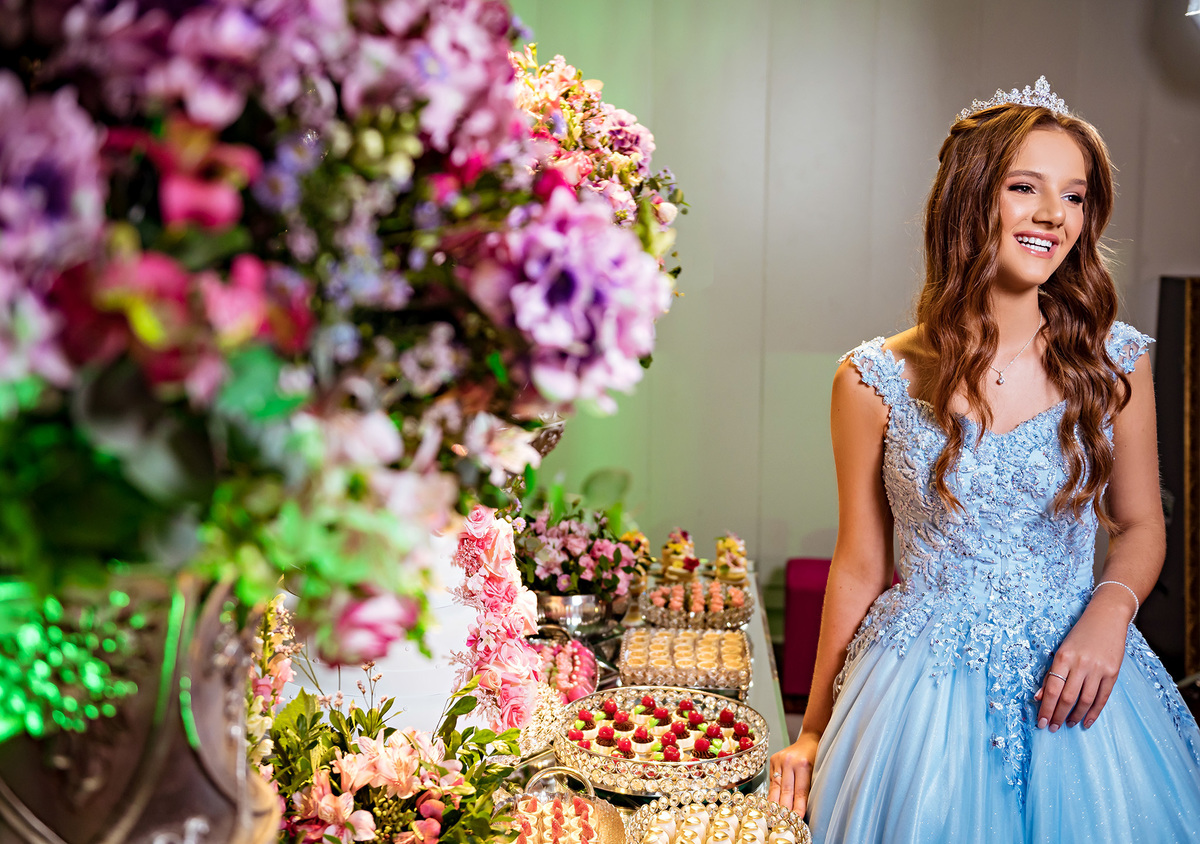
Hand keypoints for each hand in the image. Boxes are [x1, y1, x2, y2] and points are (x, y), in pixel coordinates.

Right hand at [767, 731, 819, 815]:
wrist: (809, 739)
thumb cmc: (817, 757)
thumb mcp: (818, 771)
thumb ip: (809, 788)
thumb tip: (802, 810)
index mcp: (803, 764)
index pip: (800, 792)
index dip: (798, 807)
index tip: (796, 819)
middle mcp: (789, 761)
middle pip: (785, 791)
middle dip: (785, 809)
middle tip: (784, 822)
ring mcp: (779, 759)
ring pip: (776, 787)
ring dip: (775, 803)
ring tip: (775, 816)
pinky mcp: (773, 759)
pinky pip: (772, 781)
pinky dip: (773, 793)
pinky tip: (772, 804)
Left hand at [1034, 592, 1131, 731]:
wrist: (1106, 618)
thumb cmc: (1079, 635)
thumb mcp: (1061, 650)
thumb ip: (1051, 674)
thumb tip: (1039, 697)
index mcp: (1063, 657)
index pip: (1052, 689)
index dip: (1046, 708)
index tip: (1041, 722)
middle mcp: (1081, 664)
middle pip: (1068, 697)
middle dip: (1058, 715)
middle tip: (1052, 728)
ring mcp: (1098, 669)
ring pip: (1085, 700)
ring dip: (1075, 716)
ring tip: (1067, 724)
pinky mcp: (1113, 673)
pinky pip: (1102, 698)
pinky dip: (1094, 712)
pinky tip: (1086, 721)